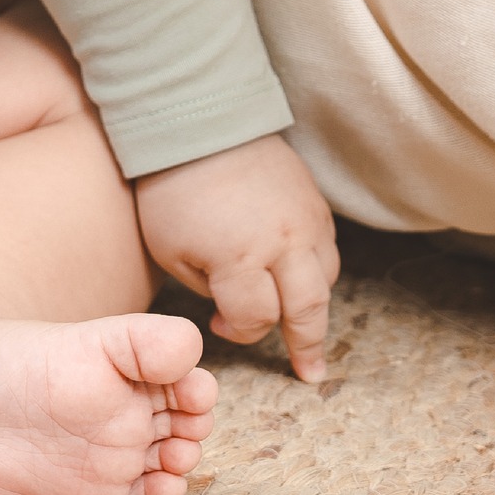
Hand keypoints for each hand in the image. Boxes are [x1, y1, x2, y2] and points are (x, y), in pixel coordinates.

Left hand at [133, 133, 338, 382]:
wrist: (198, 121)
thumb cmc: (171, 188)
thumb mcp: (169, 248)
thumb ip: (205, 288)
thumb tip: (232, 311)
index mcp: (241, 258)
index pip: (257, 318)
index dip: (239, 331)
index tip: (220, 324)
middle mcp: (283, 243)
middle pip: (309, 310)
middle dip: (308, 346)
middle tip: (311, 374)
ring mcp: (305, 221)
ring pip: (324, 279)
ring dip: (314, 305)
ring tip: (305, 327)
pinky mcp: (314, 200)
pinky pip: (326, 247)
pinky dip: (316, 268)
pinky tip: (299, 277)